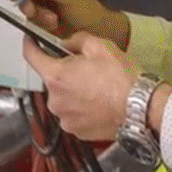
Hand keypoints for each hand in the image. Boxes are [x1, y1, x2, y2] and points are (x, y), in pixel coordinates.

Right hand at [9, 0, 128, 47]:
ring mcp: (41, 5)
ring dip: (37, 16)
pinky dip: (38, 26)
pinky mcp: (40, 21)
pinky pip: (29, 22)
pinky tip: (51, 26)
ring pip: (25, 8)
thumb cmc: (90, 12)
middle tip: (35, 11)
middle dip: (28, 4)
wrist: (97, 33)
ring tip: (52, 21)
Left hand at [22, 31, 143, 140]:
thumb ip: (76, 40)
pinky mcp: (76, 131)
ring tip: (96, 88)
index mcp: (56, 77)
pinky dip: (81, 108)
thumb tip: (66, 43)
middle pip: (51, 79)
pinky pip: (72, 114)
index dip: (30, 45)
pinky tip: (98, 103)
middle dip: (64, 72)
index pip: (31, 57)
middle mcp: (55, 100)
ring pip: (62, 98)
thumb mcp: (100, 46)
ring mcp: (64, 118)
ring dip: (73, 91)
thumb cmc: (122, 79)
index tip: (30, 40)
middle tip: (86, 68)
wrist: (141, 109)